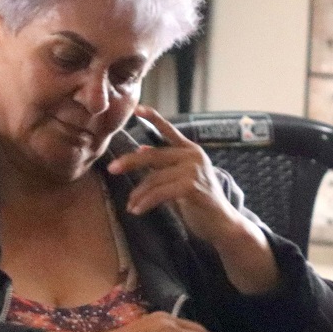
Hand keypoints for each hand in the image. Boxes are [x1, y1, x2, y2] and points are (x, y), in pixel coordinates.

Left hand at [108, 106, 253, 248]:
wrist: (220, 222)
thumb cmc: (198, 200)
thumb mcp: (179, 177)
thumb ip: (163, 164)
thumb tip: (142, 149)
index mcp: (190, 150)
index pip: (169, 131)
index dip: (154, 118)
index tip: (138, 109)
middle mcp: (193, 156)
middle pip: (154, 156)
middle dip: (130, 163)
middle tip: (112, 169)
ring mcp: (194, 170)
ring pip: (154, 178)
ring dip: (139, 194)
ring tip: (131, 205)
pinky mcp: (192, 186)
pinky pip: (160, 193)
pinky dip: (146, 202)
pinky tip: (137, 210)